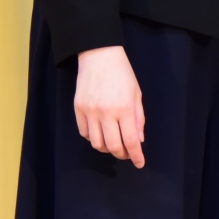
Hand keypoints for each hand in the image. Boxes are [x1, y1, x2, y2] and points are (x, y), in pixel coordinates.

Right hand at [75, 45, 144, 167]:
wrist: (99, 55)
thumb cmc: (122, 73)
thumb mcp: (137, 94)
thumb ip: (138, 118)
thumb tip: (138, 140)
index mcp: (124, 108)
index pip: (130, 140)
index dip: (136, 155)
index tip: (140, 163)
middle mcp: (106, 112)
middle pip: (112, 146)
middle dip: (122, 154)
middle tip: (127, 153)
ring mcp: (90, 111)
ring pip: (96, 143)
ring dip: (106, 148)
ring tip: (113, 143)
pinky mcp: (78, 109)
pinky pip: (84, 132)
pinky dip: (93, 137)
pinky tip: (100, 133)